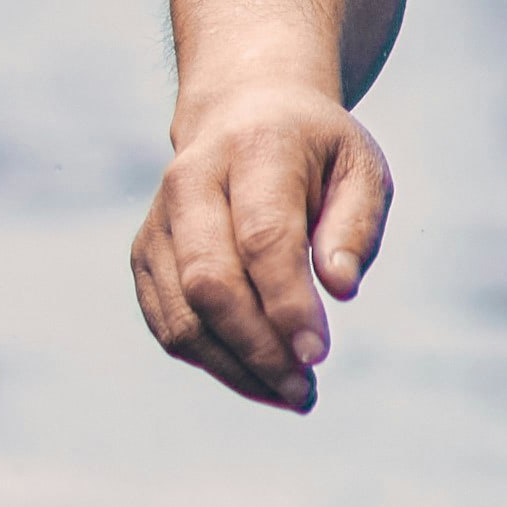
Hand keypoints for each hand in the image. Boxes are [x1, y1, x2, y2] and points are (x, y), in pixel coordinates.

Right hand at [131, 79, 392, 410]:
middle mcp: (191, 182)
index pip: (262, 237)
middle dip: (258, 348)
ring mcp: (160, 221)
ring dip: (236, 369)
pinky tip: (259, 378)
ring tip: (293, 394)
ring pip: (182, 315)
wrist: (243, 112)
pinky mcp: (146, 255)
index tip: (317, 355)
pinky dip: (213, 362)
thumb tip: (340, 288)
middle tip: (306, 390)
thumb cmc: (315, 151)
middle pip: (209, 281)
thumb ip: (356, 225)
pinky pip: (168, 325)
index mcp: (253, 150)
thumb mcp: (360, 168)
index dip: (287, 302)